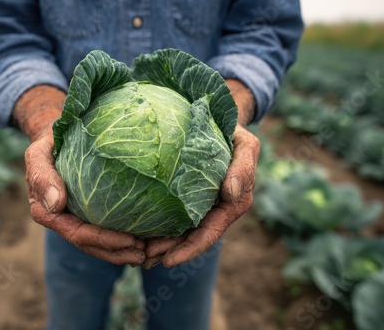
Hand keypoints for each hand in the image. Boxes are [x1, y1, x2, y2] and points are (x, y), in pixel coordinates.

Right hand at [16, 86, 145, 265]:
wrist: (55, 135)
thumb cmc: (49, 142)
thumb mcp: (39, 153)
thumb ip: (42, 175)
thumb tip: (55, 204)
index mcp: (48, 212)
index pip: (78, 234)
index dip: (104, 240)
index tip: (129, 240)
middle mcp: (62, 219)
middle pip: (91, 245)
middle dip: (116, 252)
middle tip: (144, 254)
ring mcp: (75, 217)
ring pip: (99, 243)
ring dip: (122, 251)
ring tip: (146, 252)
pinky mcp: (88, 211)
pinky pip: (105, 229)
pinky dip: (122, 238)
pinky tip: (143, 239)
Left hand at [143, 79, 259, 268]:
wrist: (222, 123)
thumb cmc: (235, 134)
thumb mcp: (246, 145)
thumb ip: (242, 168)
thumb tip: (230, 194)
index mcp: (232, 204)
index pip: (209, 233)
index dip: (189, 249)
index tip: (168, 260)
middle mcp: (216, 209)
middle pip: (190, 238)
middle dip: (168, 252)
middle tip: (142, 260)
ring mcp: (201, 205)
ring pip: (180, 231)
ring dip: (160, 245)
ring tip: (136, 254)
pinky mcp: (188, 196)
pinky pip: (172, 215)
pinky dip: (158, 226)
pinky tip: (139, 232)